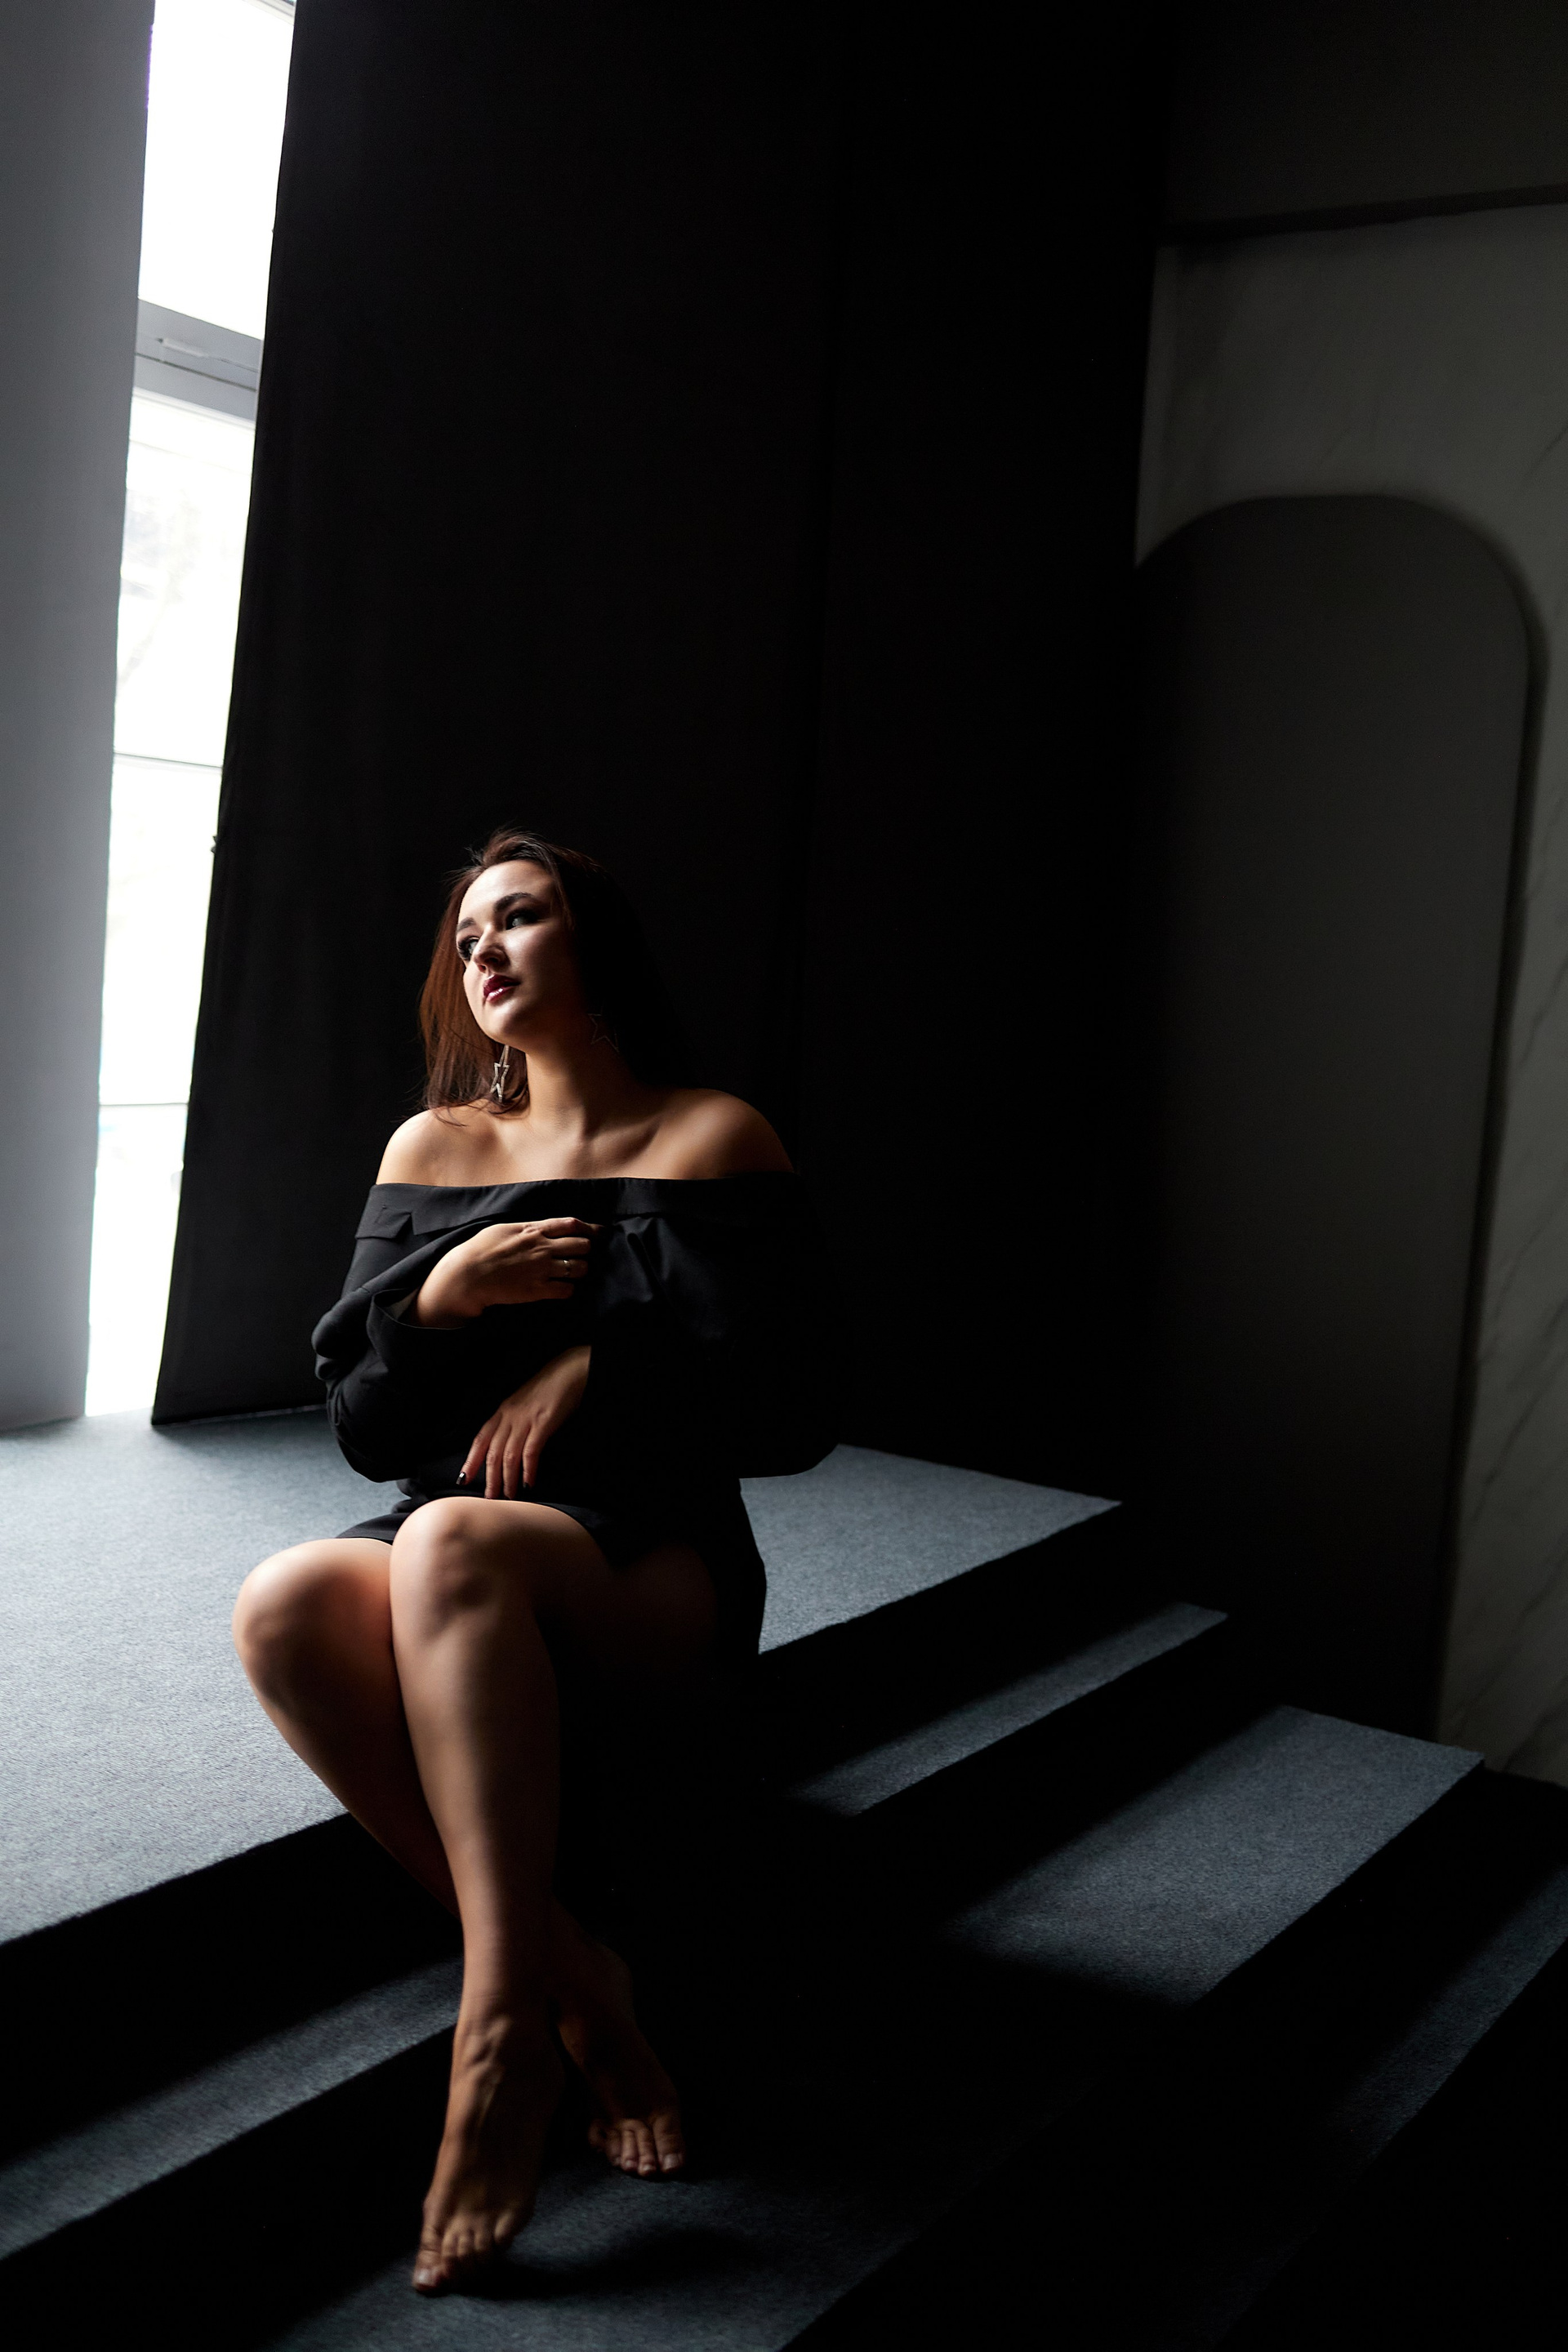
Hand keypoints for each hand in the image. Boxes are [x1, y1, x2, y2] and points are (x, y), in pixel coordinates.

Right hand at [411, 1218, 597, 1326]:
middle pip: (582, 1245)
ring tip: (574, 1272)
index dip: (589, 1228)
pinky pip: (567, 1290)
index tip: (597, 1232)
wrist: (468, 1275)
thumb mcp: (504, 1229)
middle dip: (586, 1249)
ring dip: (581, 1270)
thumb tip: (540, 1227)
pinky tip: (563, 1288)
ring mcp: (542, 1269)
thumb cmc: (480, 1249)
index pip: (571, 1224)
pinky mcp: (538, 1290)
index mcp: (534, 1230)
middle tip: (582, 1254)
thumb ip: (527, 1227)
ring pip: (580, 1268)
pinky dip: (569, 1289)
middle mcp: (543, 1248)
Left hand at [460, 1345, 590, 1496]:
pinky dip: (528, 1470)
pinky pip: (531, 1451)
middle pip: (493, 1452)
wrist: (568, 1371)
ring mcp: (525, 1420)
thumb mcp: (523, 1403)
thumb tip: (508, 1446)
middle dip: (490, 1478)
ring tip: (510, 1495)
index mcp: (502, 1412)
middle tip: (490, 1498)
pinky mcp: (543, 1423)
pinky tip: (528, 1483)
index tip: (463, 1479)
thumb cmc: (548, 1388)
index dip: (471, 1460)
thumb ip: (513, 1422)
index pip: (480, 1440)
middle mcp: (509, 1416)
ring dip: (508, 1479)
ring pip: (509, 1455)